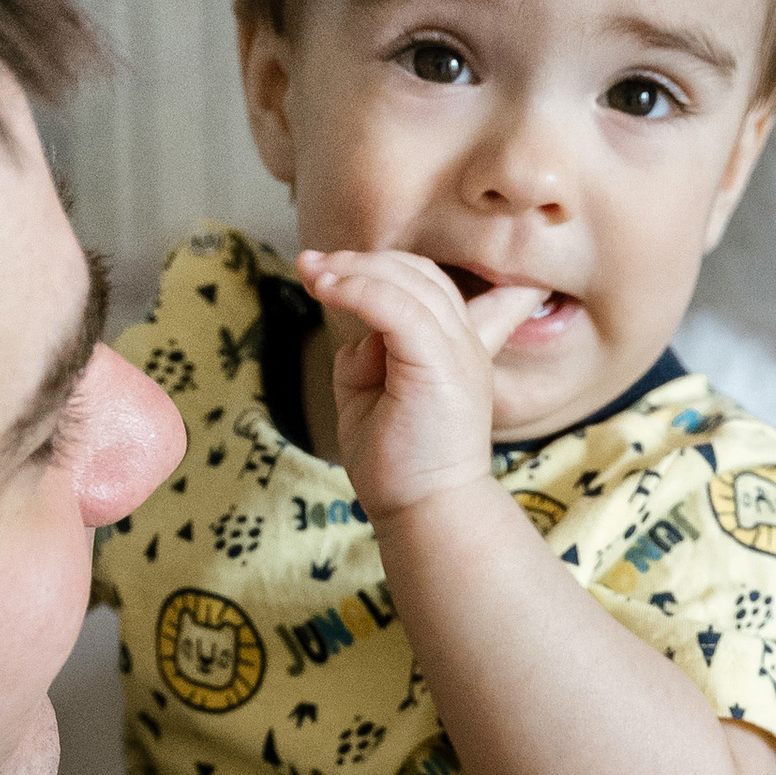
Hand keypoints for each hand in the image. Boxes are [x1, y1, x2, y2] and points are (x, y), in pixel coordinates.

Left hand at [294, 247, 545, 527]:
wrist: (425, 513)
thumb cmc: (398, 467)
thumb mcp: (368, 397)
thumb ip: (364, 357)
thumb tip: (355, 332)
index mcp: (456, 351)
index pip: (439, 288)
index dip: (391, 268)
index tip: (331, 268)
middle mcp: (463, 343)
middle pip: (418, 273)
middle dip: (361, 261)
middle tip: (312, 266)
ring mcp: (457, 350)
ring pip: (407, 281)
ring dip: (352, 270)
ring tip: (312, 273)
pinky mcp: (438, 362)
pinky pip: (395, 306)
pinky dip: (357, 289)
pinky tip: (325, 288)